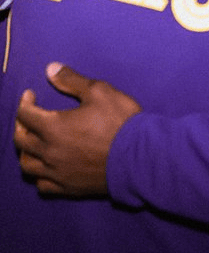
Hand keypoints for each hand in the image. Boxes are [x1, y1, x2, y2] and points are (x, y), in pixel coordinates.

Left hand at [14, 63, 140, 195]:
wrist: (139, 156)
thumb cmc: (120, 121)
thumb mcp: (99, 91)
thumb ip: (72, 80)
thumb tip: (50, 69)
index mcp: (54, 127)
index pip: (25, 115)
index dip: (25, 102)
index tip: (31, 95)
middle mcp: (50, 152)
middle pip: (21, 140)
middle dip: (21, 124)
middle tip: (29, 116)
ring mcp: (57, 173)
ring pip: (27, 165)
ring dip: (26, 150)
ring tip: (35, 141)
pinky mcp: (68, 188)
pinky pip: (42, 185)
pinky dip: (39, 174)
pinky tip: (47, 166)